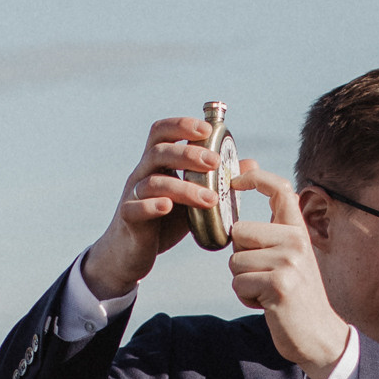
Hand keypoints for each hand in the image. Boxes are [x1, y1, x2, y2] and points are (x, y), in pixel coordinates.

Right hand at [82, 116, 224, 298]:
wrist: (130, 252)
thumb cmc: (164, 221)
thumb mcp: (193, 198)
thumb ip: (217, 180)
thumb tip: (250, 163)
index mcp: (157, 164)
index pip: (162, 132)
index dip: (182, 125)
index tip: (207, 129)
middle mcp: (142, 174)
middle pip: (159, 152)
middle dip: (188, 154)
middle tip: (214, 162)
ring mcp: (132, 195)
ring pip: (153, 182)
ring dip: (183, 187)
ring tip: (211, 198)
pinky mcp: (128, 219)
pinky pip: (135, 207)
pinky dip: (152, 205)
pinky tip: (168, 207)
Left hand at [224, 165, 352, 378]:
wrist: (319, 335)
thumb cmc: (295, 296)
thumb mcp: (289, 257)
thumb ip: (271, 231)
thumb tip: (244, 201)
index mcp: (298, 231)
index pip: (279, 188)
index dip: (254, 177)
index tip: (235, 180)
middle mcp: (296, 241)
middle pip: (239, 232)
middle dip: (241, 257)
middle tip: (264, 276)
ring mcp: (289, 262)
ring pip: (235, 261)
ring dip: (243, 281)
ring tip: (268, 292)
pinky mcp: (279, 284)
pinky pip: (238, 283)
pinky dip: (246, 297)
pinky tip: (267, 304)